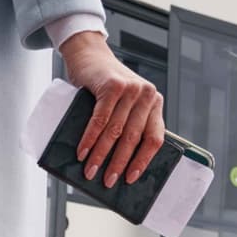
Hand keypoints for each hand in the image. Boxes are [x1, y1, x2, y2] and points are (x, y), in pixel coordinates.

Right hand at [57, 30, 164, 186]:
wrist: (89, 55)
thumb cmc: (105, 85)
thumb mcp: (124, 103)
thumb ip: (128, 123)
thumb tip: (116, 163)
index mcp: (154, 104)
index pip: (154, 138)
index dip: (142, 161)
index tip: (131, 179)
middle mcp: (147, 95)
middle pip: (133, 138)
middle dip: (118, 163)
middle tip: (107, 181)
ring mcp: (131, 89)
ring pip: (115, 131)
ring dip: (101, 155)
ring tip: (90, 171)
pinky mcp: (112, 86)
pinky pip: (100, 120)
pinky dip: (90, 139)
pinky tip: (82, 152)